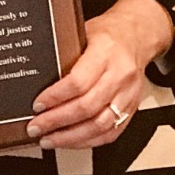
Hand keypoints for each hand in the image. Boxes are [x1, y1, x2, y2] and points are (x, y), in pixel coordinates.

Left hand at [25, 0, 173, 149]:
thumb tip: (39, 77)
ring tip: (50, 139)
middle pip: (87, 107)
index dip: (55, 97)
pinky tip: (71, 141)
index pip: (78, 81)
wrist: (137, 35)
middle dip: (57, 121)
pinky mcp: (132, 109)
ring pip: (100, 125)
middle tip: (37, 127)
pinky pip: (111, 133)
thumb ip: (66, 54)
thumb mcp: (83, 32)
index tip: (38, 105)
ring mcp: (127, 95)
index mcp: (105, 52)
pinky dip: (89, 141)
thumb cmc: (108, 34)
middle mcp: (119, 75)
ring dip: (71, 138)